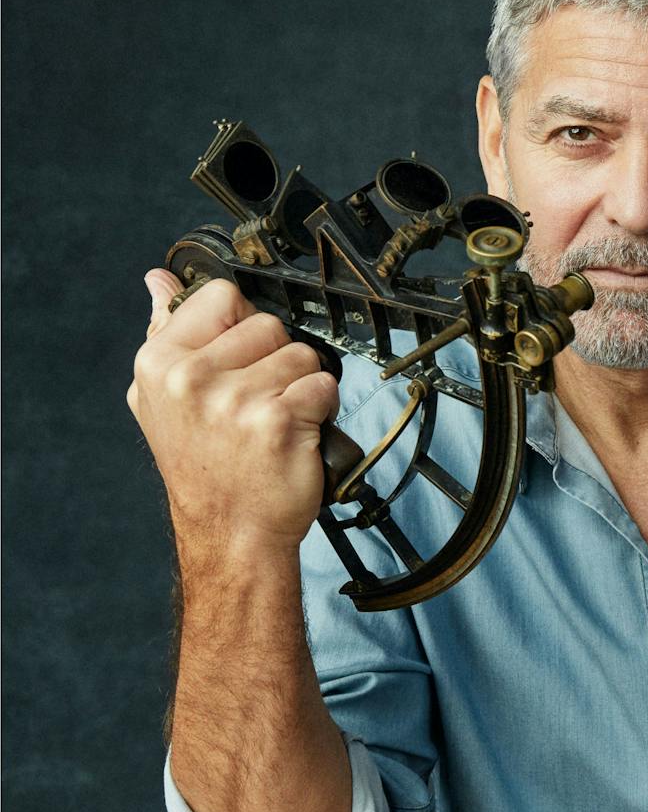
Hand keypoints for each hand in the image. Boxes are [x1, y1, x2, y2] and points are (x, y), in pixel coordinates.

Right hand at [128, 269, 339, 554]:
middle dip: (277, 360)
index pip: (222, 296)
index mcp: (158, 362)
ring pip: (302, 355)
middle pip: (269, 324)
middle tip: (257, 403)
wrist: (230, 530)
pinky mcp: (277, 420)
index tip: (239, 361)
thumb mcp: (163, 396)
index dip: (243, 325)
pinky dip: (322, 409)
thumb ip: (165, 332)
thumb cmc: (204, 463)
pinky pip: (324, 385)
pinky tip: (296, 435)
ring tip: (275, 420)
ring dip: (302, 386)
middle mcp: (190, 378)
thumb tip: (158, 280)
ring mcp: (233, 399)